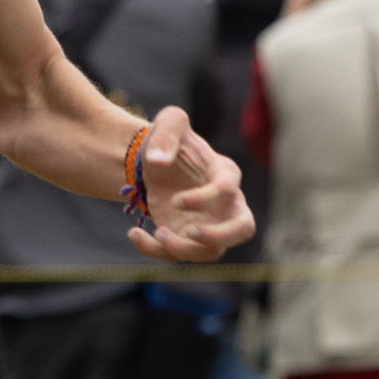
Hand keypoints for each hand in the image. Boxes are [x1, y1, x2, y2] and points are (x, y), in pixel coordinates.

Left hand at [126, 106, 254, 261]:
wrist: (154, 161)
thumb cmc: (170, 140)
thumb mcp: (169, 122)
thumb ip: (167, 132)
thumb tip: (159, 160)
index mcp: (224, 173)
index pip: (227, 191)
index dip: (204, 199)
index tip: (175, 200)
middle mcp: (225, 203)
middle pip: (243, 229)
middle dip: (219, 236)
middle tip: (190, 232)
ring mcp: (209, 224)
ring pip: (212, 252)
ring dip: (184, 250)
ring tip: (158, 233)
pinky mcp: (187, 238)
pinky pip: (179, 255)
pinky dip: (155, 251)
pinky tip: (135, 234)